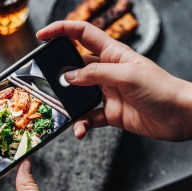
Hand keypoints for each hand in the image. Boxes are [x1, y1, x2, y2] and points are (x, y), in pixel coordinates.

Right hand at [37, 21, 191, 141]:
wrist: (180, 117)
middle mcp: (106, 72)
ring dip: (68, 105)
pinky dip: (81, 124)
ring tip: (61, 111)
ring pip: (78, 95)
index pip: (82, 35)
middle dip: (59, 75)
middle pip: (74, 67)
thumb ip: (95, 74)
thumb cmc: (161, 89)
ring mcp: (106, 93)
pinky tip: (80, 130)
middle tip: (45, 83)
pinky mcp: (108, 113)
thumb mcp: (126, 75)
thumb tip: (68, 77)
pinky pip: (87, 117)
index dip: (62, 31)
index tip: (42, 36)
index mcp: (112, 54)